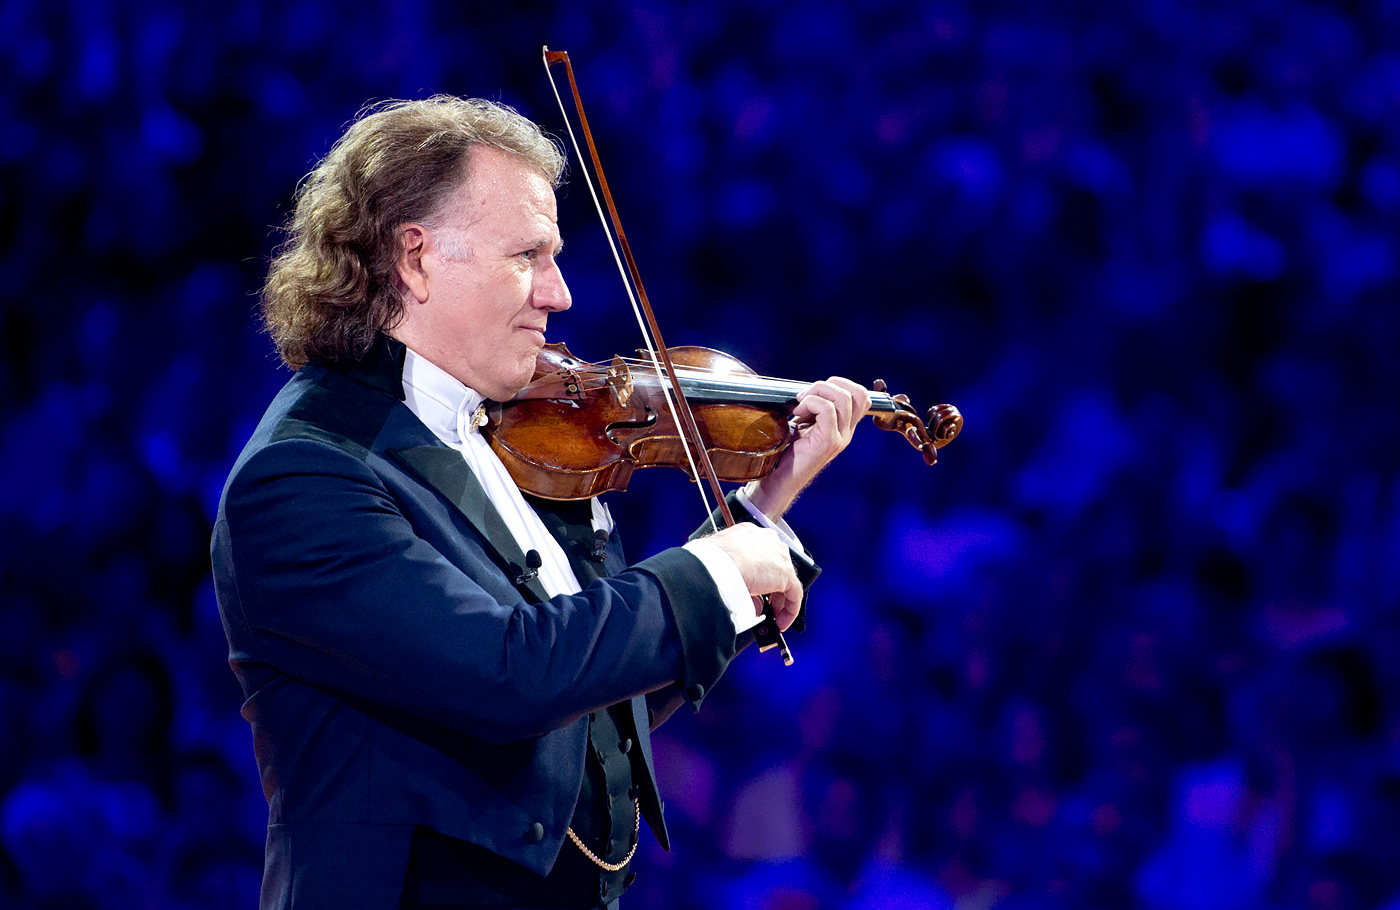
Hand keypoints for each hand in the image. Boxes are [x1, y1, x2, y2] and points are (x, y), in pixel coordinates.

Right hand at [705, 523, 802, 630]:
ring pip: (786, 582)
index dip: (761, 575)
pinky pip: (794, 595)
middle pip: (776, 568)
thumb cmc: (710, 560)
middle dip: (771, 590)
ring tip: (771, 618)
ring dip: (779, 602)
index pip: (761, 555)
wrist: (718, 563)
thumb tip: (747, 598)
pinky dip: (789, 610)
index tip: (756, 589)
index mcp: (749, 534)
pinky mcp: (786, 573)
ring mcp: (779, 556)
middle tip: (765, 607)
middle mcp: (767, 541)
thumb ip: (736, 576)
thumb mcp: (721, 563)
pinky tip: (780, 622)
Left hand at [747, 376, 870, 520]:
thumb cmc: (786, 452)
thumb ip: (813, 408)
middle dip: (828, 385)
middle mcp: (847, 432)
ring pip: (843, 398)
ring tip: (799, 407)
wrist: (778, 481)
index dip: (841, 384)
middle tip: (805, 397)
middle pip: (858, 393)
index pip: (862, 395)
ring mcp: (840, 438)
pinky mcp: (828, 442)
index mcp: (844, 427)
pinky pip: (827, 410)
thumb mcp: (803, 424)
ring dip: (817, 393)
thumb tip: (807, 389)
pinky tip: (797, 415)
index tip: (814, 392)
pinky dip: (810, 404)